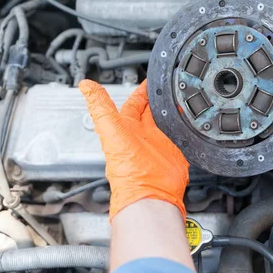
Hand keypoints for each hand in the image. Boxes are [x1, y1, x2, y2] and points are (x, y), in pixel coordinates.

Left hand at [79, 79, 188, 219]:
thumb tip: (85, 85)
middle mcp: (142, 135)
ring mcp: (159, 143)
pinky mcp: (174, 152)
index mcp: (125, 127)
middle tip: (166, 86)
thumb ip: (100, 106)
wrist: (150, 192)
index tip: (149, 81)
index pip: (133, 103)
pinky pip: (179, 135)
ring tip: (179, 99)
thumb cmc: (128, 167)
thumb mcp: (110, 129)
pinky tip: (186, 121)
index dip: (141, 91)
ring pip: (164, 121)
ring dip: (170, 111)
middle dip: (157, 99)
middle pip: (150, 111)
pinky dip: (182, 127)